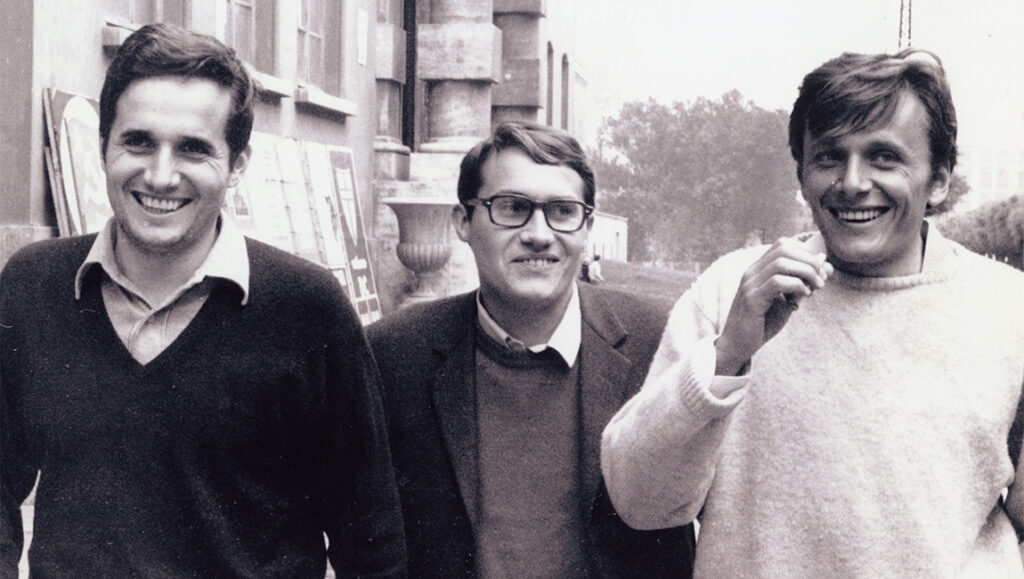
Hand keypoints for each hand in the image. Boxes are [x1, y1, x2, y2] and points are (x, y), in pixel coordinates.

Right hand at [714, 235, 832, 375]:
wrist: (737, 345)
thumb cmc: (762, 323)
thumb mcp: (788, 301)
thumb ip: (804, 283)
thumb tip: (825, 264)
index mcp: (758, 269)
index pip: (783, 244)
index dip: (805, 253)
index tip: (819, 271)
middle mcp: (752, 272)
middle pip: (784, 248)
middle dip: (809, 261)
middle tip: (821, 279)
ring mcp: (750, 284)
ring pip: (782, 262)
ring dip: (806, 272)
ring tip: (816, 288)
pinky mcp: (752, 299)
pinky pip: (777, 282)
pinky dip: (796, 286)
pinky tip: (803, 296)